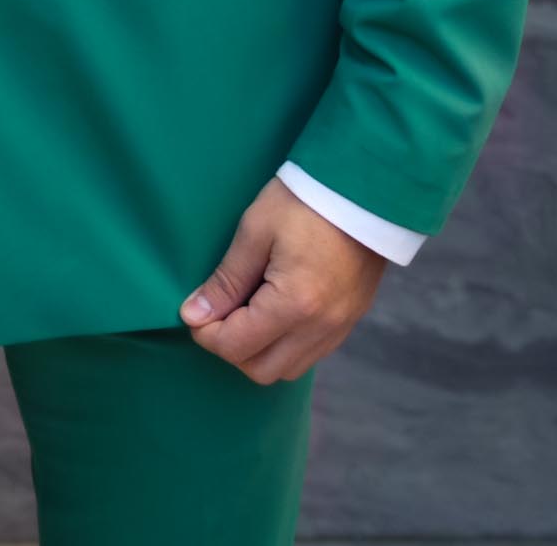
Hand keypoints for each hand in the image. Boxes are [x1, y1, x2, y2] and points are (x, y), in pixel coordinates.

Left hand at [178, 177, 385, 381]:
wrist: (362, 186)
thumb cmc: (303, 201)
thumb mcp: (255, 231)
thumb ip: (226, 280)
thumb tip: (194, 314)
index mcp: (293, 304)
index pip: (236, 346)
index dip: (206, 334)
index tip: (194, 311)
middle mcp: (320, 327)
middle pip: (261, 370)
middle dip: (231, 348)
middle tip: (218, 311)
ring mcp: (340, 327)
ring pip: (288, 368)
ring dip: (259, 351)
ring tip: (246, 310)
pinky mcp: (351, 319)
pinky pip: (311, 353)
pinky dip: (286, 345)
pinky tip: (275, 311)